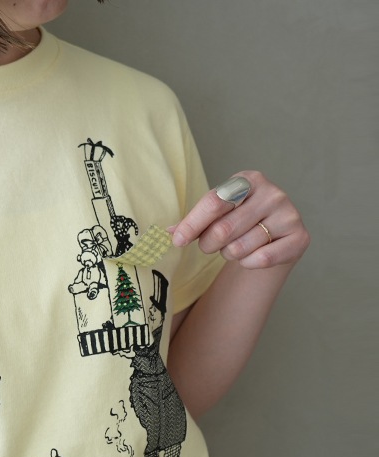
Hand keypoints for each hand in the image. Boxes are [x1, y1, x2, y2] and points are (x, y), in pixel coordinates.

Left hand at [171, 170, 309, 268]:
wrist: (275, 237)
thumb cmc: (238, 222)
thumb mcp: (215, 215)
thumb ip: (192, 222)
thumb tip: (168, 233)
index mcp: (248, 180)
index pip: (213, 203)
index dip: (192, 225)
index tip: (177, 241)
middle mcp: (272, 193)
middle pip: (223, 229)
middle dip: (208, 244)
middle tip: (209, 246)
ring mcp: (289, 214)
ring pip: (239, 248)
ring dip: (229, 254)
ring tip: (235, 247)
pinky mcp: (299, 237)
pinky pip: (260, 259)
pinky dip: (247, 264)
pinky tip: (251, 256)